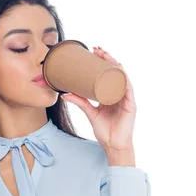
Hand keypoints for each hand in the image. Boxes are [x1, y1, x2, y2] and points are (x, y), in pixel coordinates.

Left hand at [61, 46, 135, 164]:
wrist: (113, 145)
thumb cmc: (105, 131)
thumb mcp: (90, 113)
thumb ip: (79, 102)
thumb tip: (64, 93)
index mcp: (112, 94)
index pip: (108, 73)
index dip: (102, 61)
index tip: (93, 51)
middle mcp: (120, 93)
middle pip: (115, 72)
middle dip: (107, 58)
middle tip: (96, 49)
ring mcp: (126, 98)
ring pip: (122, 76)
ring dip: (114, 64)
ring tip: (105, 55)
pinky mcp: (131, 105)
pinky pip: (128, 89)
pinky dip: (123, 79)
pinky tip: (119, 70)